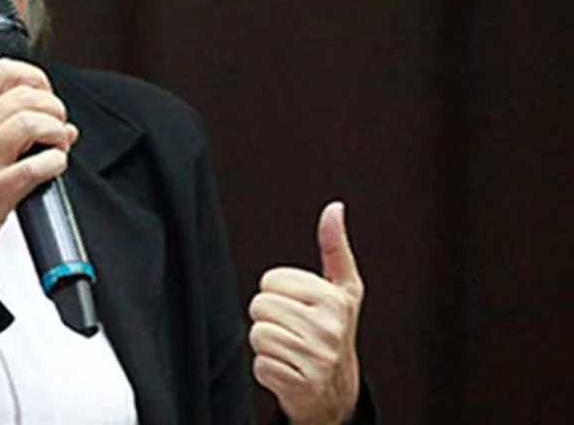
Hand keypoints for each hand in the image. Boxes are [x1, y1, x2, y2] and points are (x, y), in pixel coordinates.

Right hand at [0, 58, 76, 269]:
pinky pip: (37, 165)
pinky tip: (53, 168)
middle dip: (54, 108)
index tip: (46, 95)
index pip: (2, 71)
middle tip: (58, 128)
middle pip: (25, 95)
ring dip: (56, 132)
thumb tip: (63, 127)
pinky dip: (56, 163)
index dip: (35, 77)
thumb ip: (8, 130)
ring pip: (32, 122)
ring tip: (57, 147)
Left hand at [249, 201, 363, 424]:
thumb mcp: (342, 289)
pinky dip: (267, 369)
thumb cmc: (335, 331)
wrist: (338, 391)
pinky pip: (259, 366)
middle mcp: (329, 329)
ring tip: (290, 349)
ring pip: (258, 335)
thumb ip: (334, 247)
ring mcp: (316, 359)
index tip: (298, 306)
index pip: (271, 280)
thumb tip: (334, 209)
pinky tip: (288, 370)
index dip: (278, 292)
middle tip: (292, 329)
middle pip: (261, 306)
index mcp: (334, 299)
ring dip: (266, 344)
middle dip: (269, 317)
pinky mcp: (301, 386)